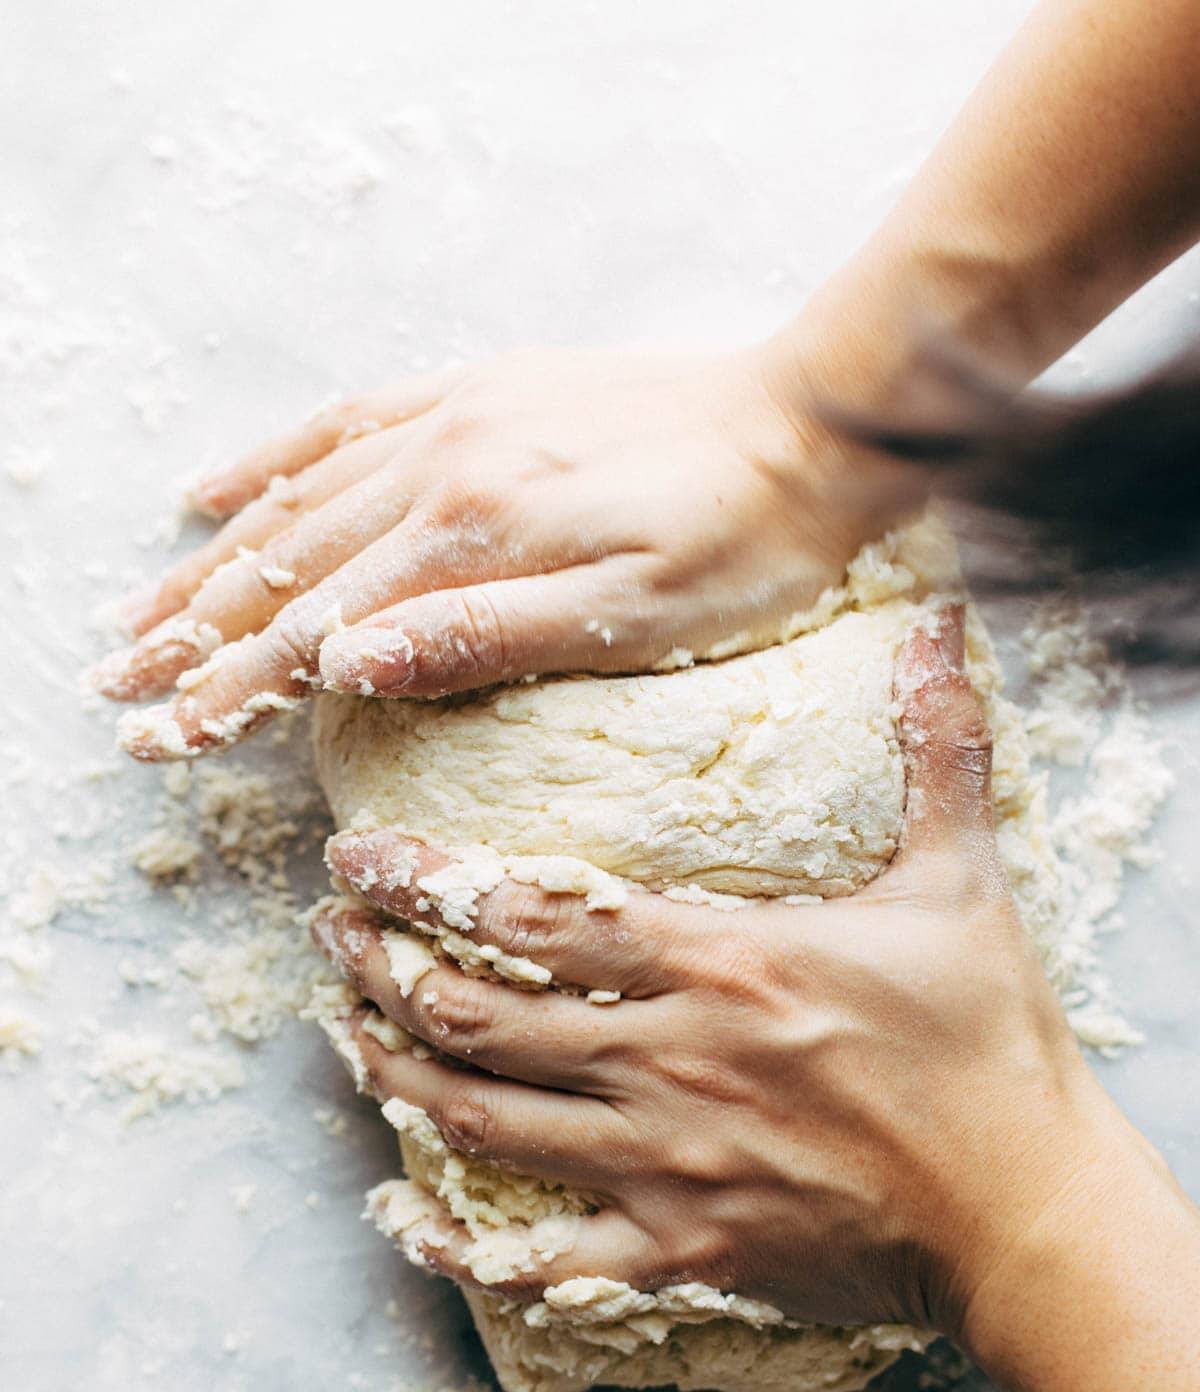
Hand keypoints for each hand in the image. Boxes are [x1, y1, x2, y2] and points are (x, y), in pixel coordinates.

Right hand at [92, 342, 910, 759]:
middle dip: (195, 636)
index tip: (165, 737)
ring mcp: (455, 420)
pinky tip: (219, 486)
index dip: (233, 690)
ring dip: (211, 561)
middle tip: (120, 686)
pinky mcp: (480, 393)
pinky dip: (272, 458)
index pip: (320, 629)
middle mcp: (443, 468)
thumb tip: (346, 664)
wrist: (815, 420)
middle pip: (285, 566)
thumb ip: (485, 639)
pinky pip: (347, 421)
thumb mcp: (634, 618)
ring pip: (298, 498)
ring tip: (141, 609)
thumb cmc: (747, 542)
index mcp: (475, 538)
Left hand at [309, 612, 1102, 1340]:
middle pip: (475, 1013)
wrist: (1027, 1212)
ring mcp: (667, 1164)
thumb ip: (933, 749)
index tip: (358, 856)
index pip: (529, 912)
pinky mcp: (681, 1250)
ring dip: (394, 1072)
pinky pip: (540, 1258)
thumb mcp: (962, 884)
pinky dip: (461, 1243)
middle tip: (333, 936)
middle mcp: (670, 1059)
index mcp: (720, 962)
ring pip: (481, 1119)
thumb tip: (938, 624)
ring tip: (343, 1031)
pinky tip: (407, 1216)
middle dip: (380, 968)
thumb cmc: (990, 1049)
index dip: (423, 881)